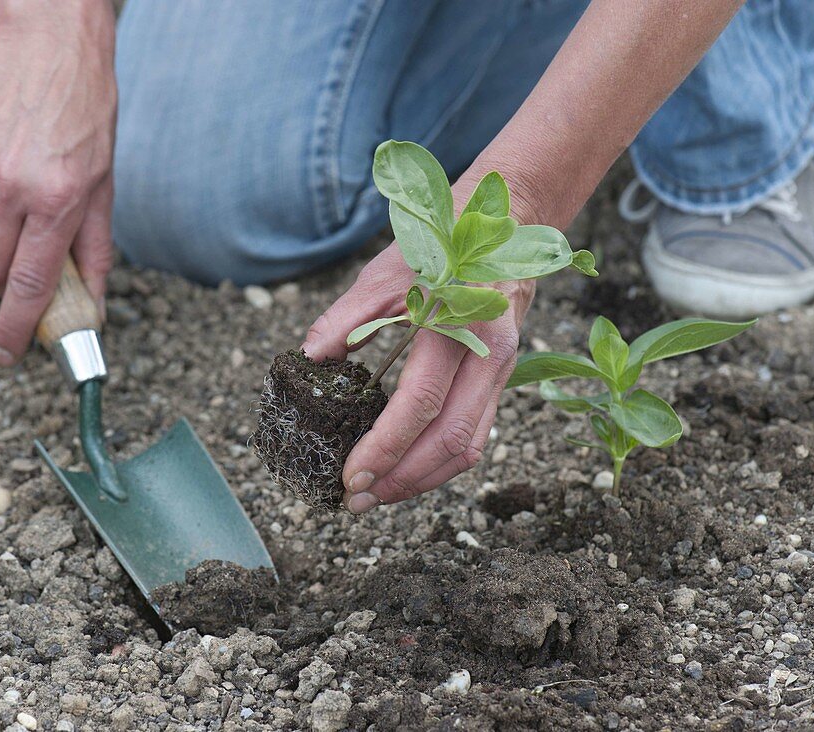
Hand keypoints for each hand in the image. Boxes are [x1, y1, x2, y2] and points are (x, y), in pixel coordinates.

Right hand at [0, 0, 116, 366]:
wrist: (51, 50)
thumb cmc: (86, 120)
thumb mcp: (105, 188)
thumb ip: (95, 254)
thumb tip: (91, 310)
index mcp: (58, 200)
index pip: (29, 284)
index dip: (15, 328)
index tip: (5, 357)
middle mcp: (11, 185)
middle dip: (2, 284)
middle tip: (22, 266)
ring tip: (15, 213)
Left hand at [302, 163, 540, 512]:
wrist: (504, 228)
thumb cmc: (437, 249)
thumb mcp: (384, 273)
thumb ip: (345, 317)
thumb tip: (309, 359)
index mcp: (457, 326)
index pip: (420, 404)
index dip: (385, 448)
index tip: (349, 477)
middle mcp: (489, 356)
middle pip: (452, 441)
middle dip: (401, 480)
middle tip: (356, 501)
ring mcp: (501, 373)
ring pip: (469, 448)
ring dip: (421, 481)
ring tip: (376, 497)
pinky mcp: (500, 383)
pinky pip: (475, 436)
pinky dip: (438, 464)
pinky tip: (405, 473)